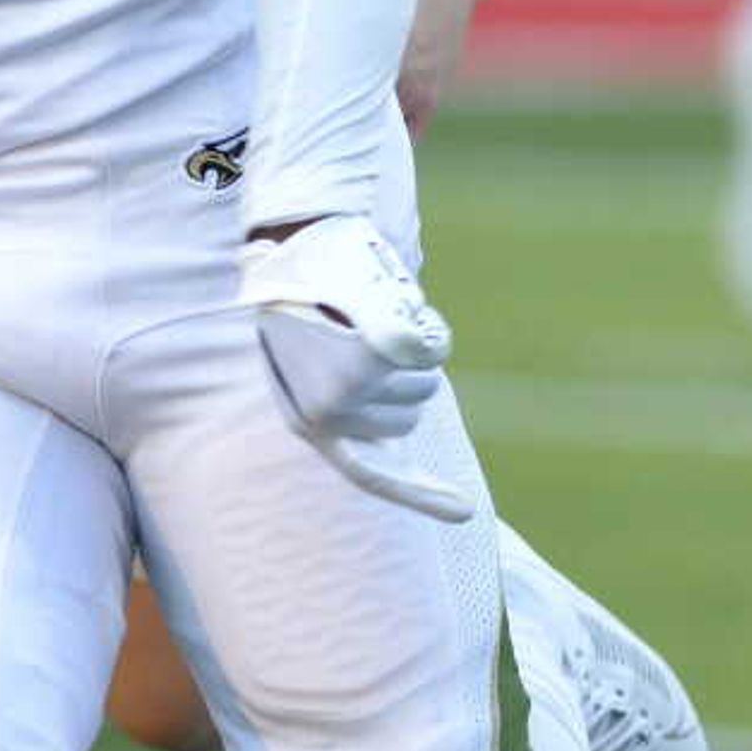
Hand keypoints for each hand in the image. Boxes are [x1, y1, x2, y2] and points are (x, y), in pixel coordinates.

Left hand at [240, 214, 474, 520]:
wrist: (285, 240)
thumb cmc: (297, 295)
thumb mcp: (308, 355)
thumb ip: (348, 399)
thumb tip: (398, 431)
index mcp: (306, 420)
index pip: (368, 473)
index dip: (418, 495)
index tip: (465, 510)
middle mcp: (330, 413)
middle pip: (412, 412)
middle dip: (403, 375)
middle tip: (363, 331)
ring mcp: (355, 385)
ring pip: (425, 380)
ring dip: (412, 345)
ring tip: (368, 310)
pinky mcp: (381, 352)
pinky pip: (435, 350)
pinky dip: (429, 324)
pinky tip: (391, 298)